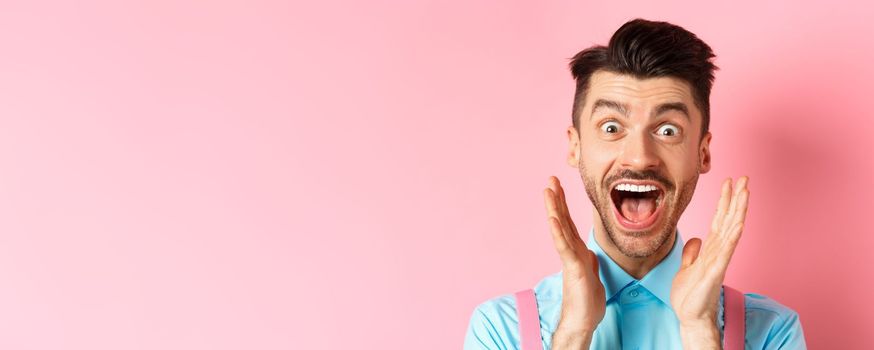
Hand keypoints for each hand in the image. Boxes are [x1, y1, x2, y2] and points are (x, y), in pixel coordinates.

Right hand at [544, 176, 604, 348]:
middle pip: (562, 220)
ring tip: (548, 191)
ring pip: (561, 229)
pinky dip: (558, 232)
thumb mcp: (591, 272)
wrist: (583, 321)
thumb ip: (587, 259)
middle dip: (556, 199)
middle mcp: (571, 251)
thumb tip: (587, 251)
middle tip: (551, 179)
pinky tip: (553, 219)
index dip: (562, 204)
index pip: (568, 222)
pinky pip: (565, 247)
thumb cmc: (586, 300)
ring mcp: (571, 259)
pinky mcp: (574, 268)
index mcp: (576, 250)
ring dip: (554, 209)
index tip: (557, 186)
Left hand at [670, 177, 749, 346]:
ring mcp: (719, 260)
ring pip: (731, 230)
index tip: (729, 182)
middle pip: (729, 220)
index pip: (719, 220)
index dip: (724, 201)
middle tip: (744, 178)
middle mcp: (718, 251)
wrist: (690, 316)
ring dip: (739, 210)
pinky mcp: (715, 271)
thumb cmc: (690, 295)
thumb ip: (692, 253)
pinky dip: (732, 236)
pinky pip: (726, 250)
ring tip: (745, 192)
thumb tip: (696, 238)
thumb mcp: (686, 268)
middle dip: (736, 199)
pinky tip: (738, 222)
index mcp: (710, 249)